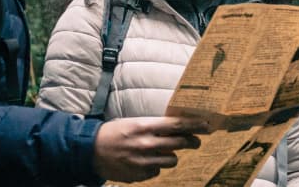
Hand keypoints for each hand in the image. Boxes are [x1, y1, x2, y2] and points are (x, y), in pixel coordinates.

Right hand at [92, 116, 208, 182]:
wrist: (91, 151)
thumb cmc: (114, 133)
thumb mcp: (134, 123)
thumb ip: (155, 126)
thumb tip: (178, 127)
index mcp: (144, 127)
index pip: (176, 125)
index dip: (194, 125)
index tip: (207, 125)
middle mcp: (146, 144)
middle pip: (179, 143)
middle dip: (192, 142)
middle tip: (196, 141)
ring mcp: (143, 161)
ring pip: (172, 160)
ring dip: (171, 156)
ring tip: (164, 152)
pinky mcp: (140, 175)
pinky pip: (157, 171)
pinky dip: (155, 167)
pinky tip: (145, 161)